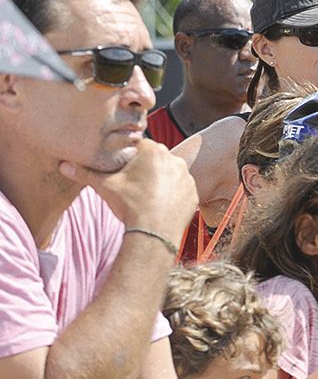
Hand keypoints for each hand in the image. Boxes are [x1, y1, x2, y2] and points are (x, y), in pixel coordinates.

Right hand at [60, 138, 198, 241]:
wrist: (153, 233)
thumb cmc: (129, 205)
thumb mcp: (104, 186)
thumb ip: (84, 173)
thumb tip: (62, 165)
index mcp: (154, 151)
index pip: (138, 145)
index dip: (128, 156)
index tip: (122, 167)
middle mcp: (175, 159)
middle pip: (155, 158)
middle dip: (144, 167)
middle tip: (132, 183)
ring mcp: (187, 177)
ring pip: (169, 173)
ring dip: (160, 180)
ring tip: (145, 194)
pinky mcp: (193, 193)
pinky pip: (180, 189)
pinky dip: (172, 194)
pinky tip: (159, 203)